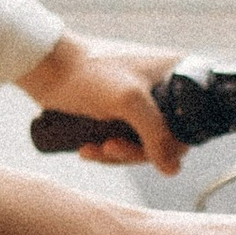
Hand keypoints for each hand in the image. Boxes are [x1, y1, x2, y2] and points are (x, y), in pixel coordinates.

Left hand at [23, 32, 183, 173]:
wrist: (45, 65)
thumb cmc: (87, 73)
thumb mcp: (128, 101)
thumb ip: (155, 133)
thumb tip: (172, 168)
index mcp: (176, 71)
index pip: (190, 120)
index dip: (171, 144)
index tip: (145, 151)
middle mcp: (162, 83)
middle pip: (165, 136)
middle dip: (135, 151)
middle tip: (110, 148)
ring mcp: (139, 97)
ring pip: (141, 141)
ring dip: (117, 153)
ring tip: (93, 149)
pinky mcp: (117, 108)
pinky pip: (122, 138)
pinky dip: (107, 149)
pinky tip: (87, 149)